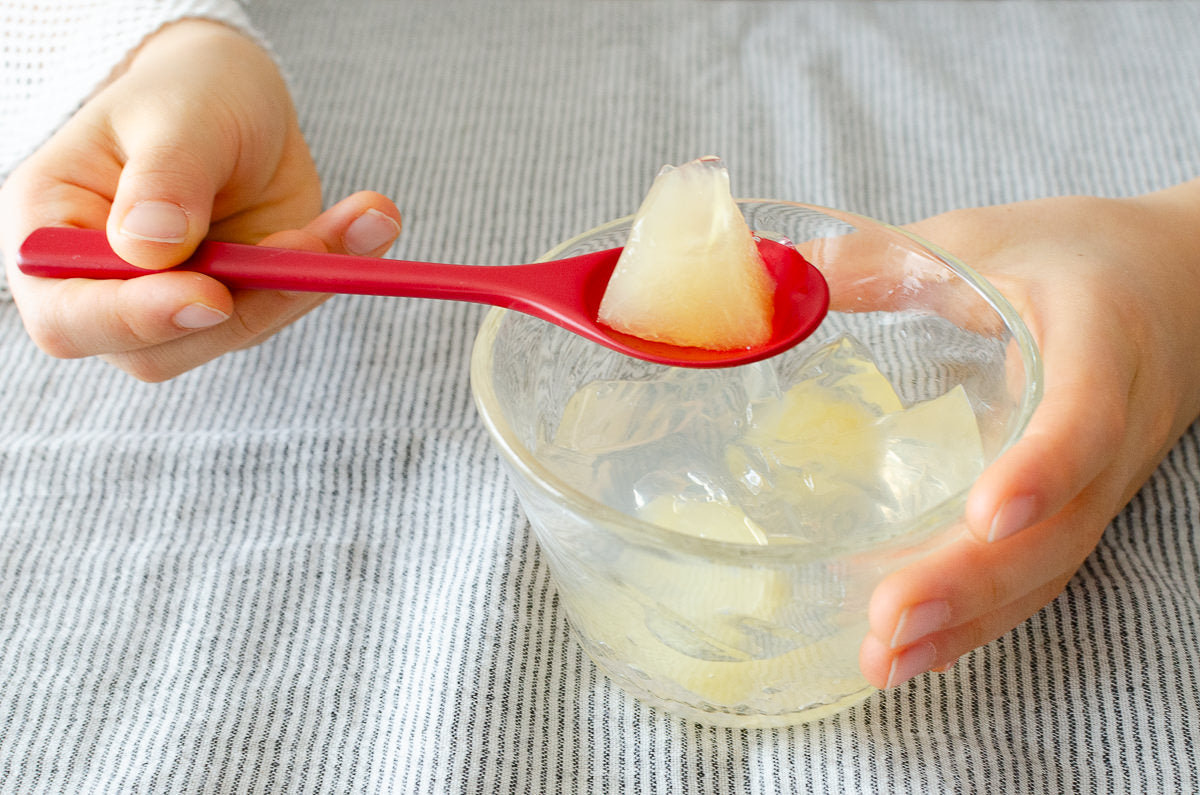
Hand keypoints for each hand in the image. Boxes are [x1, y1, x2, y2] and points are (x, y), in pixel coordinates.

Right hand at [0, 19, 401, 380]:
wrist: (234, 97)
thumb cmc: (185, 94)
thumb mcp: (175, 117)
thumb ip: (163, 181)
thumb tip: (149, 250)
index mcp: (51, 234)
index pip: (68, 313)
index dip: (135, 317)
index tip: (209, 294)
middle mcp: (105, 287)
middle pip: (155, 348)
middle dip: (243, 303)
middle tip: (310, 249)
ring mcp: (175, 303)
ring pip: (234, 332)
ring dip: (301, 282)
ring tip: (365, 215)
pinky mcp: (240, 303)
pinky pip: (284, 305)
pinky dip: (330, 271)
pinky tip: (371, 225)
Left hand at [858, 181, 1199, 687]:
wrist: (1189, 286)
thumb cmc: (1081, 253)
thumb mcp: (984, 237)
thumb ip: (882, 257)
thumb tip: (771, 273)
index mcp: (1101, 342)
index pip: (1086, 415)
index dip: (1043, 468)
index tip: (984, 514)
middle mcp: (1116, 428)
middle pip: (1060, 527)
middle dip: (973, 583)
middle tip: (888, 624)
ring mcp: (1104, 481)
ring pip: (1050, 567)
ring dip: (970, 623)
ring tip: (886, 664)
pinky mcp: (1081, 508)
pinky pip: (1040, 572)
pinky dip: (981, 617)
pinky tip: (914, 650)